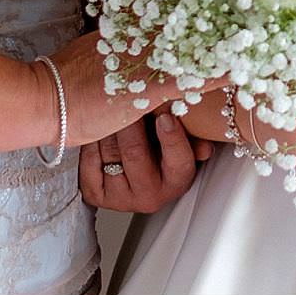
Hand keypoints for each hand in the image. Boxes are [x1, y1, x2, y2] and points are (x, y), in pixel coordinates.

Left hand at [79, 109, 206, 212]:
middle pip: (135, 151)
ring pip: (110, 151)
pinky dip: (93, 138)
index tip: (165, 115)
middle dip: (130, 119)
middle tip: (127, 96)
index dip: (172, 137)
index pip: (179, 160)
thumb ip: (192, 139)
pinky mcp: (94, 194)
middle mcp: (150, 195)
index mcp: (177, 182)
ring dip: (109, 124)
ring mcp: (120, 198)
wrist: (129, 175)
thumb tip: (205, 149)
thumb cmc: (160, 150)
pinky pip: (90, 157)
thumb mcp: (181, 143)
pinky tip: (97, 127)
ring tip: (111, 105)